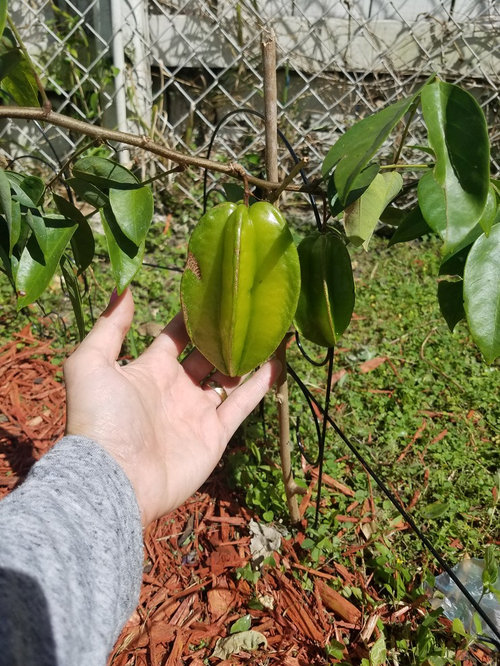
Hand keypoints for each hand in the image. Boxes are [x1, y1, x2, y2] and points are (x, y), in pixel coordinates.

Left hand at [64, 288, 280, 525]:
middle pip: (206, 355)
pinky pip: (241, 405)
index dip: (191, 316)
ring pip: (228, 379)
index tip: (212, 294)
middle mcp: (176, 388)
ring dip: (245, 358)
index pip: (175, 336)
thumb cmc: (100, 419)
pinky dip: (260, 386)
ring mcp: (197, 412)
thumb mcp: (90, 364)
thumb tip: (124, 288)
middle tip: (245, 311)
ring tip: (266, 333)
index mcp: (150, 369)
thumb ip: (109, 327)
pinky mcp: (215, 435)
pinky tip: (276, 364)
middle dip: (223, 336)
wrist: (115, 479)